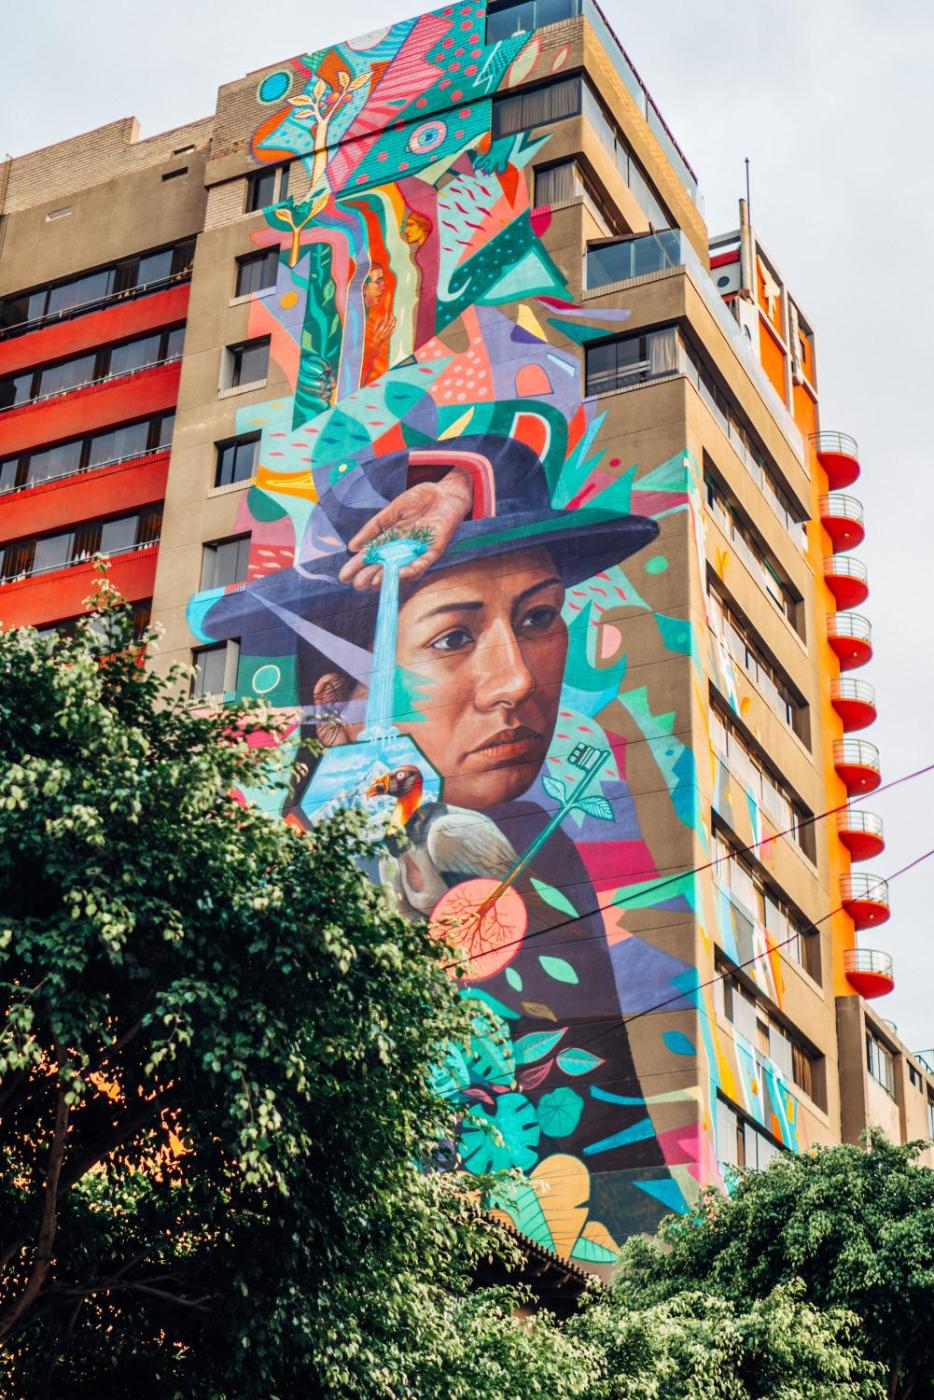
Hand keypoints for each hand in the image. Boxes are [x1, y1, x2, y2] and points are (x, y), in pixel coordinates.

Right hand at [339, 467, 473, 589]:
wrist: (446, 491)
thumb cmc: (420, 499)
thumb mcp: (392, 510)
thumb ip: (374, 527)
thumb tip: (352, 546)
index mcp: (391, 539)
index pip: (371, 555)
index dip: (358, 566)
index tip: (344, 576)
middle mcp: (403, 549)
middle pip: (384, 566)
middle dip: (370, 575)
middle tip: (357, 584)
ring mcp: (418, 551)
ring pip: (401, 568)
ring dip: (389, 576)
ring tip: (374, 583)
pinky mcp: (434, 550)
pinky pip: (423, 563)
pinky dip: (413, 569)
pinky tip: (400, 573)